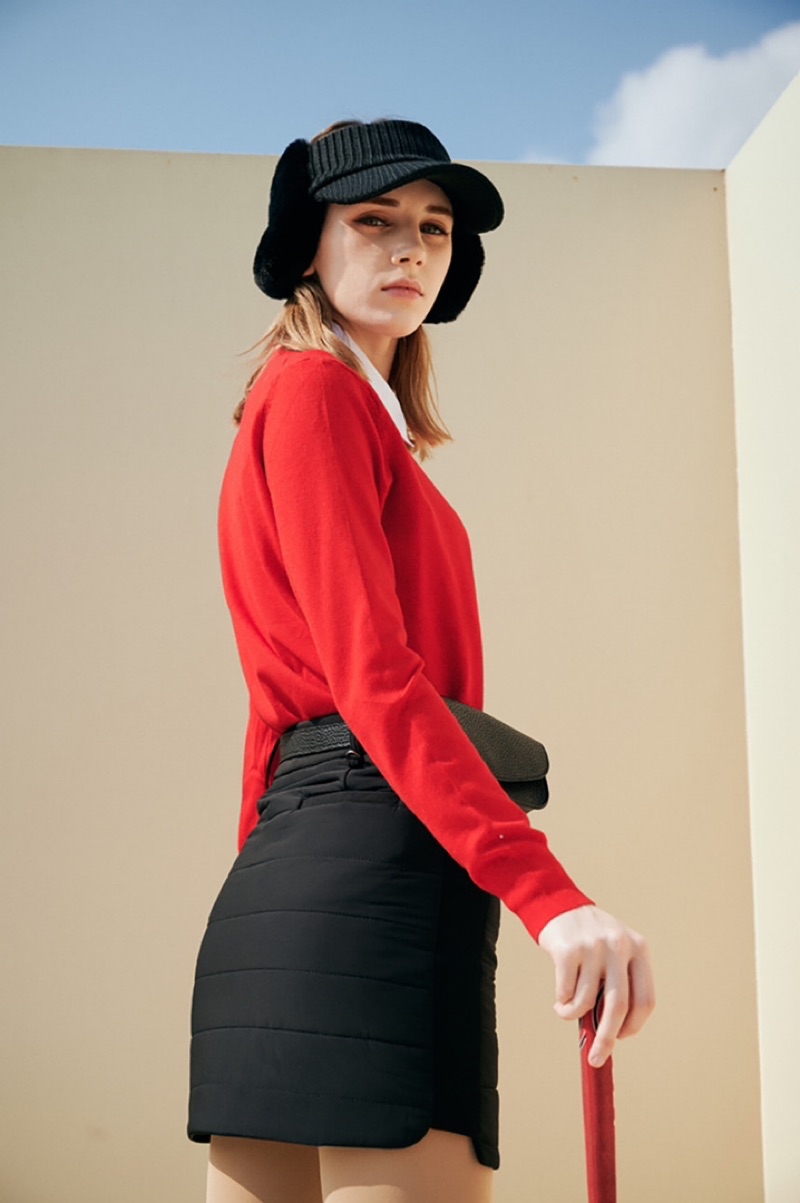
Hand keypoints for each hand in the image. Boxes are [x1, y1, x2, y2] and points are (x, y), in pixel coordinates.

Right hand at [537, 905, 653, 1066]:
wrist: (558, 905)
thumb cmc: (589, 939)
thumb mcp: (614, 952)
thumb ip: (618, 985)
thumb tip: (610, 1034)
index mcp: (639, 948)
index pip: (646, 999)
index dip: (633, 1026)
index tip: (619, 1039)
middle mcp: (619, 945)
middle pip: (619, 1006)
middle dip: (607, 1038)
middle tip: (596, 1057)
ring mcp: (593, 946)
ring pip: (586, 1001)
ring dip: (574, 1016)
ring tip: (566, 1010)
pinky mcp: (568, 949)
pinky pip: (567, 992)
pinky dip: (563, 1004)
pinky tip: (560, 999)